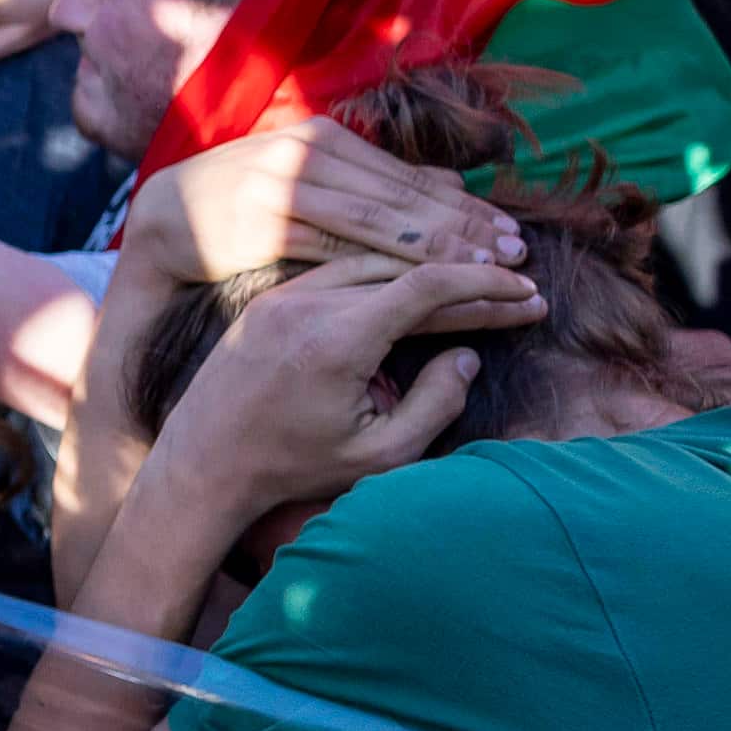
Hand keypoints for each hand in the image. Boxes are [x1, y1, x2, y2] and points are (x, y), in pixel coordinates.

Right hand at [129, 116, 524, 284]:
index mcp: (324, 139)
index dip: (465, 207)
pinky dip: (383, 268)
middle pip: (403, 197)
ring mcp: (284, 186)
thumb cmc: (242, 209)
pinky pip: (336, 249)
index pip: (409, 177)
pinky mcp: (263, 224)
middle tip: (519, 257)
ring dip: (438, 247)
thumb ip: (374, 182)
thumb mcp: (309, 182)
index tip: (513, 235)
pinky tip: (418, 287)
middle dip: (465, 228)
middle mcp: (307, 154)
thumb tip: (450, 176)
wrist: (164, 222)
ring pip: (377, 221)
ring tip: (485, 273)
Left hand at [144, 257, 542, 517]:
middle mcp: (308, 304)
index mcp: (338, 340)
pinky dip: (384, 271)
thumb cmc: (292, 469)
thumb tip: (468, 354)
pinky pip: (337, 268)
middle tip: (520, 294)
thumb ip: (435, 405)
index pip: (429, 286)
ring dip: (428, 270)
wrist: (202, 463)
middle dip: (469, 281)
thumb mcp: (378, 455)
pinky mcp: (270, 297)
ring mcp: (284, 295)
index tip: (527, 295)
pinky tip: (421, 281)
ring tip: (479, 286)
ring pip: (372, 262)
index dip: (486, 287)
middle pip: (406, 270)